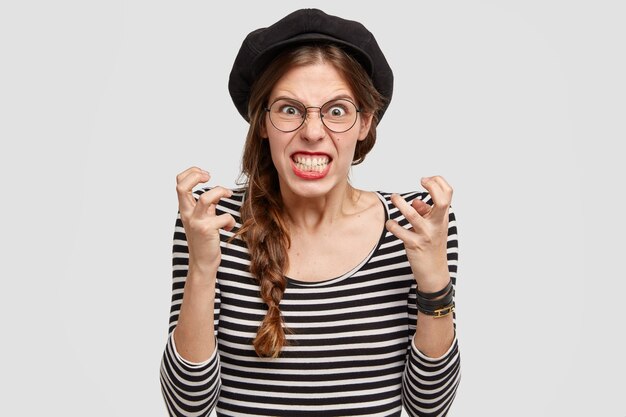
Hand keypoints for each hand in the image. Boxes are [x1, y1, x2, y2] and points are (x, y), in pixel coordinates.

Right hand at [176, 167, 235, 273]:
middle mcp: (187, 214)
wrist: (203, 262)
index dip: (191, 173)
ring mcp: (196, 222)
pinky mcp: (207, 230)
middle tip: (209, 177)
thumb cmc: (205, 240)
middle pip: (182, 187)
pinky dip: (230, 220)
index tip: (205, 174)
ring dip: (220, 191)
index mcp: (185, 209)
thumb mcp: (204, 218)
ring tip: (228, 194)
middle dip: (196, 175)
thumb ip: (209, 205)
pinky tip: (229, 227)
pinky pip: (224, 216)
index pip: (179, 183)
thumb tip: (218, 191)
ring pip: (205, 198)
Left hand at [385, 176, 452, 291]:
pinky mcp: (414, 244)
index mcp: (442, 217)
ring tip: (394, 198)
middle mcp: (437, 224)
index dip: (438, 181)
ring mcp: (426, 235)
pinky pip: (400, 231)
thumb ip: (425, 213)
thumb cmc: (432, 246)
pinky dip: (392, 225)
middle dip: (432, 186)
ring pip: (413, 214)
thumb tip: (414, 201)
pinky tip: (390, 223)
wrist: (434, 272)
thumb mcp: (432, 227)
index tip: (425, 180)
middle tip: (421, 181)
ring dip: (400, 204)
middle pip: (442, 201)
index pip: (448, 193)